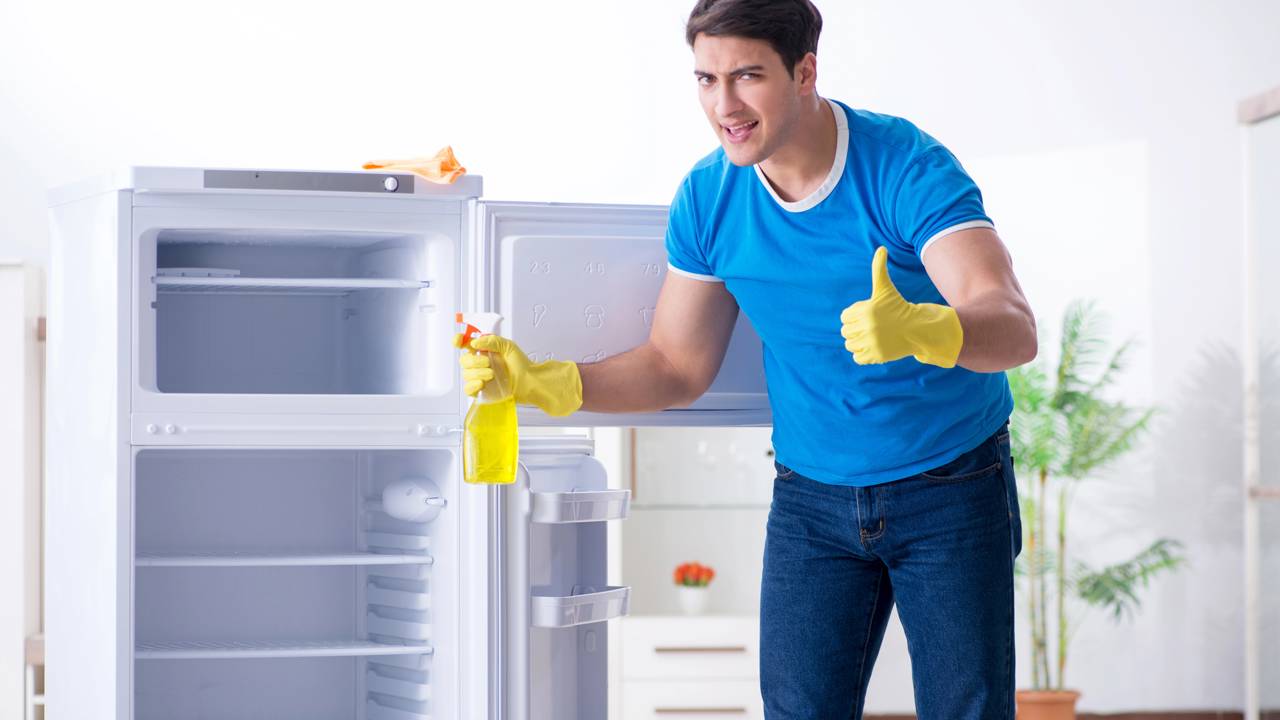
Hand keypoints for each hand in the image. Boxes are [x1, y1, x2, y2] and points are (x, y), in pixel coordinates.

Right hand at [457, 334, 582, 416]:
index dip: (458, 341)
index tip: (458, 342)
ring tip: (492, 375)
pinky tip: (482, 384)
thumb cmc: (521, 364)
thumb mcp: (508, 346)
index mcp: (483, 350)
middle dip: (474, 361)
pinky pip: (467, 389)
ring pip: (466, 374)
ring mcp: (478, 377)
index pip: (464, 344)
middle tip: (489, 363)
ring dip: (478, 373)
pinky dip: (472, 386)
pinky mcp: (480, 391)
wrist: (529, 382)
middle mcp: (478, 363)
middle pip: (463, 360)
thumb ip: (492, 340)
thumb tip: (475, 343)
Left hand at [839, 247, 963, 367]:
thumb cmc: (898, 307)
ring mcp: (872, 342)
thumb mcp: (886, 288)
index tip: (868, 315)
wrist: (917, 328)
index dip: (855, 316)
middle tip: (871, 327)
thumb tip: (881, 248)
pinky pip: (857, 357)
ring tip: (872, 336)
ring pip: (849, 345)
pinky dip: (863, 354)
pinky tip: (874, 346)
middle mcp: (868, 327)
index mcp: (866, 310)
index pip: (844, 317)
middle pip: (845, 332)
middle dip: (856, 329)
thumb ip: (879, 269)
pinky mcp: (876, 356)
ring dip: (858, 342)